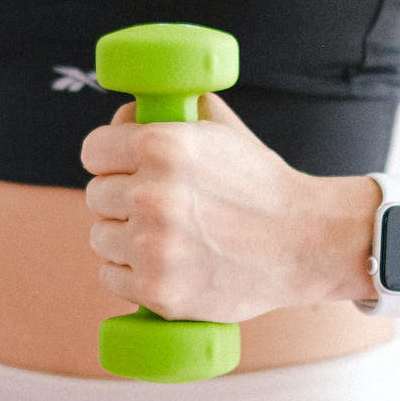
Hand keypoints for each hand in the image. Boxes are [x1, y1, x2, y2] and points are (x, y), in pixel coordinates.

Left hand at [80, 90, 315, 323]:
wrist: (306, 244)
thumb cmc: (261, 185)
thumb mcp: (221, 130)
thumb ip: (171, 109)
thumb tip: (124, 116)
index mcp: (163, 147)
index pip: (93, 151)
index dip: (109, 158)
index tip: (123, 168)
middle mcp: (152, 197)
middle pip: (95, 196)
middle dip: (120, 198)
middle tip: (154, 205)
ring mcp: (153, 249)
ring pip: (100, 238)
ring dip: (122, 237)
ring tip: (161, 236)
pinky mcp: (158, 291)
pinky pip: (109, 277)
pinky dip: (128, 273)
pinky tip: (159, 264)